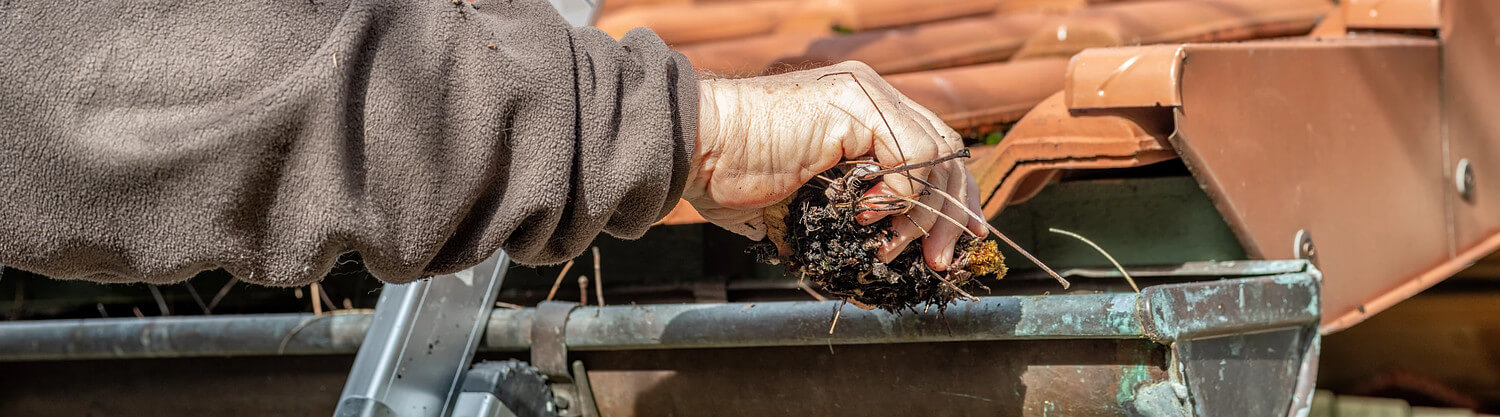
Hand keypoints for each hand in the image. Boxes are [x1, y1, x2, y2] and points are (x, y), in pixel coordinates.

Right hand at [684, 61, 987, 270]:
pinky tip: (867, 213)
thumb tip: (875, 257)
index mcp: (860, 113)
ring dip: (924, 213)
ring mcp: (865, 95)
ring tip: (890, 244)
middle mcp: (870, 95)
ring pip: (938, 155)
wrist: (694, 148)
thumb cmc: (730, 176)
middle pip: (947, 150)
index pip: (932, 150)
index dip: (949, 197)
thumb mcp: (804, 202)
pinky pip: (913, 154)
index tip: (956, 238)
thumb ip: (846, 214)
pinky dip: (902, 194)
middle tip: (939, 259)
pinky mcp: (855, 105)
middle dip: (952, 211)